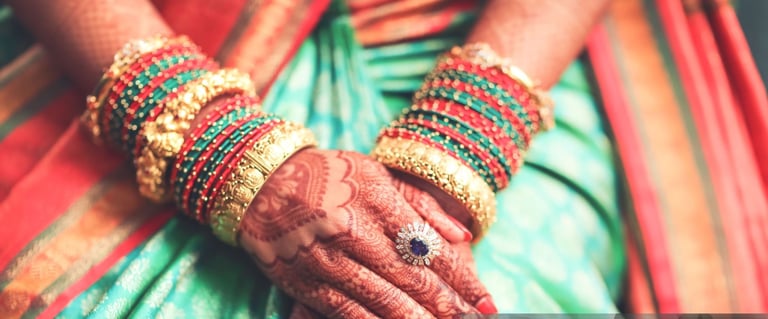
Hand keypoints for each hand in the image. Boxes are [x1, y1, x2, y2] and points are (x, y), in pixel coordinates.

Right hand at [238, 149, 490, 317]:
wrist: (261, 185)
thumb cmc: (328, 176)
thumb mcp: (376, 174)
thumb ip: (420, 203)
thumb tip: (462, 235)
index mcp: (376, 200)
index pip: (429, 247)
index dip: (462, 279)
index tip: (486, 300)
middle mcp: (353, 231)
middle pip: (411, 278)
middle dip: (449, 306)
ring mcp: (328, 261)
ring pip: (383, 301)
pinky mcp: (307, 284)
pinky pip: (348, 313)